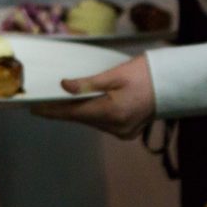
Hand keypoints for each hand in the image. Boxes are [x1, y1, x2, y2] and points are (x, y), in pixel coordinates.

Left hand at [31, 55, 154, 138]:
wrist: (172, 84)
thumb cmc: (145, 74)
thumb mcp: (116, 74)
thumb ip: (89, 83)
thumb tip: (65, 87)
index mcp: (113, 112)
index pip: (74, 113)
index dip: (53, 111)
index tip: (35, 108)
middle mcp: (117, 127)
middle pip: (83, 118)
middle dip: (66, 108)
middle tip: (48, 100)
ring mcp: (123, 132)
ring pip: (93, 121)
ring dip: (81, 110)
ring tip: (67, 99)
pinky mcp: (127, 132)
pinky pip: (104, 123)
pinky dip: (95, 113)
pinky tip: (91, 103)